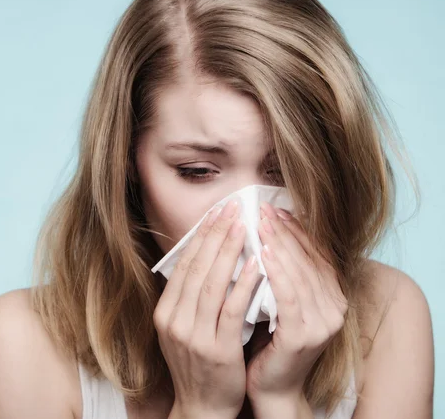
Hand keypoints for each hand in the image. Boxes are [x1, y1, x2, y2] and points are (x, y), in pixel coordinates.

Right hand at [153, 199, 261, 418]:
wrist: (202, 406)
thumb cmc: (198, 363)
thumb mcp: (183, 328)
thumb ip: (189, 298)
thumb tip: (205, 258)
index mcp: (165, 312)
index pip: (183, 265)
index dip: (201, 237)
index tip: (216, 213)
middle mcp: (174, 320)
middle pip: (197, 268)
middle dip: (215, 235)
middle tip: (231, 208)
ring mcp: (193, 335)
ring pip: (212, 283)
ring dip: (229, 251)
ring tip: (244, 226)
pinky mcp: (217, 348)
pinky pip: (231, 308)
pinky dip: (244, 284)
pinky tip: (256, 264)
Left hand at [245, 202, 347, 404]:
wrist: (272, 386)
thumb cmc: (271, 340)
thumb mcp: (283, 301)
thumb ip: (285, 273)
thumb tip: (270, 234)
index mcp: (332, 297)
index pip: (316, 255)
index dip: (297, 230)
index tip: (276, 209)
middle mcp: (334, 308)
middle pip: (308, 260)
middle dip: (285, 232)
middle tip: (264, 209)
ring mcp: (321, 323)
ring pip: (300, 274)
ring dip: (280, 246)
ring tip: (261, 224)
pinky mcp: (303, 336)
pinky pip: (290, 296)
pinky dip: (277, 273)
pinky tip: (263, 254)